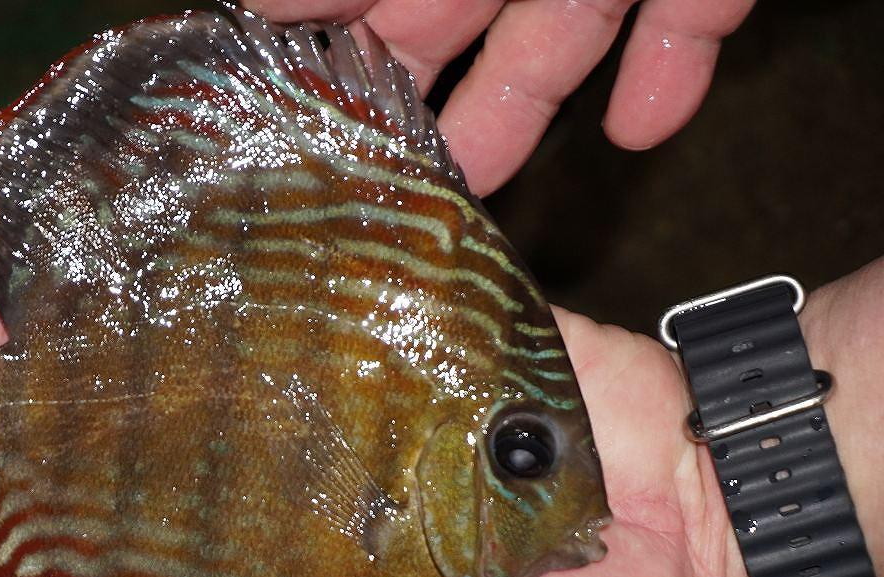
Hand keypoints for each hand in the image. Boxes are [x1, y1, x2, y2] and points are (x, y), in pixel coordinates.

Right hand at [245, 0, 754, 194]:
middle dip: (412, 91)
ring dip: (519, 109)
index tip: (295, 96)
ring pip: (558, 27)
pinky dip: (668, 65)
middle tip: (374, 167)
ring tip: (474, 183)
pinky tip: (639, 130)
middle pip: (446, 11)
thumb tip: (267, 4)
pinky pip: (684, 8)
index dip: (327, 28)